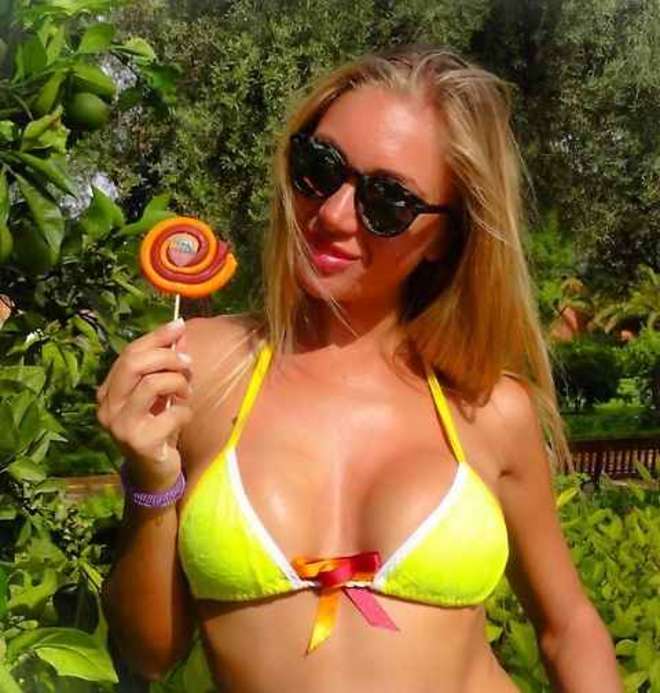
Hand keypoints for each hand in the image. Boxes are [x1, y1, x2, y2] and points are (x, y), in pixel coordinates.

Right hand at [96, 318, 192, 492]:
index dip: (156, 337)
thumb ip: (167, 364)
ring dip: (179, 384)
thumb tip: (179, 332)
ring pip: (153, 384)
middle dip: (168, 357)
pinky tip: (184, 418)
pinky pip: (172, 413)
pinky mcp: (140, 442)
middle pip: (134, 364)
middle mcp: (107, 407)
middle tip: (188, 364)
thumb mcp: (163, 393)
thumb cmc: (158, 427)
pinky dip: (185, 411)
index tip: (179, 326)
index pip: (129, 353)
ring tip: (186, 394)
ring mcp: (120, 426)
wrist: (154, 473)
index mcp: (109, 391)